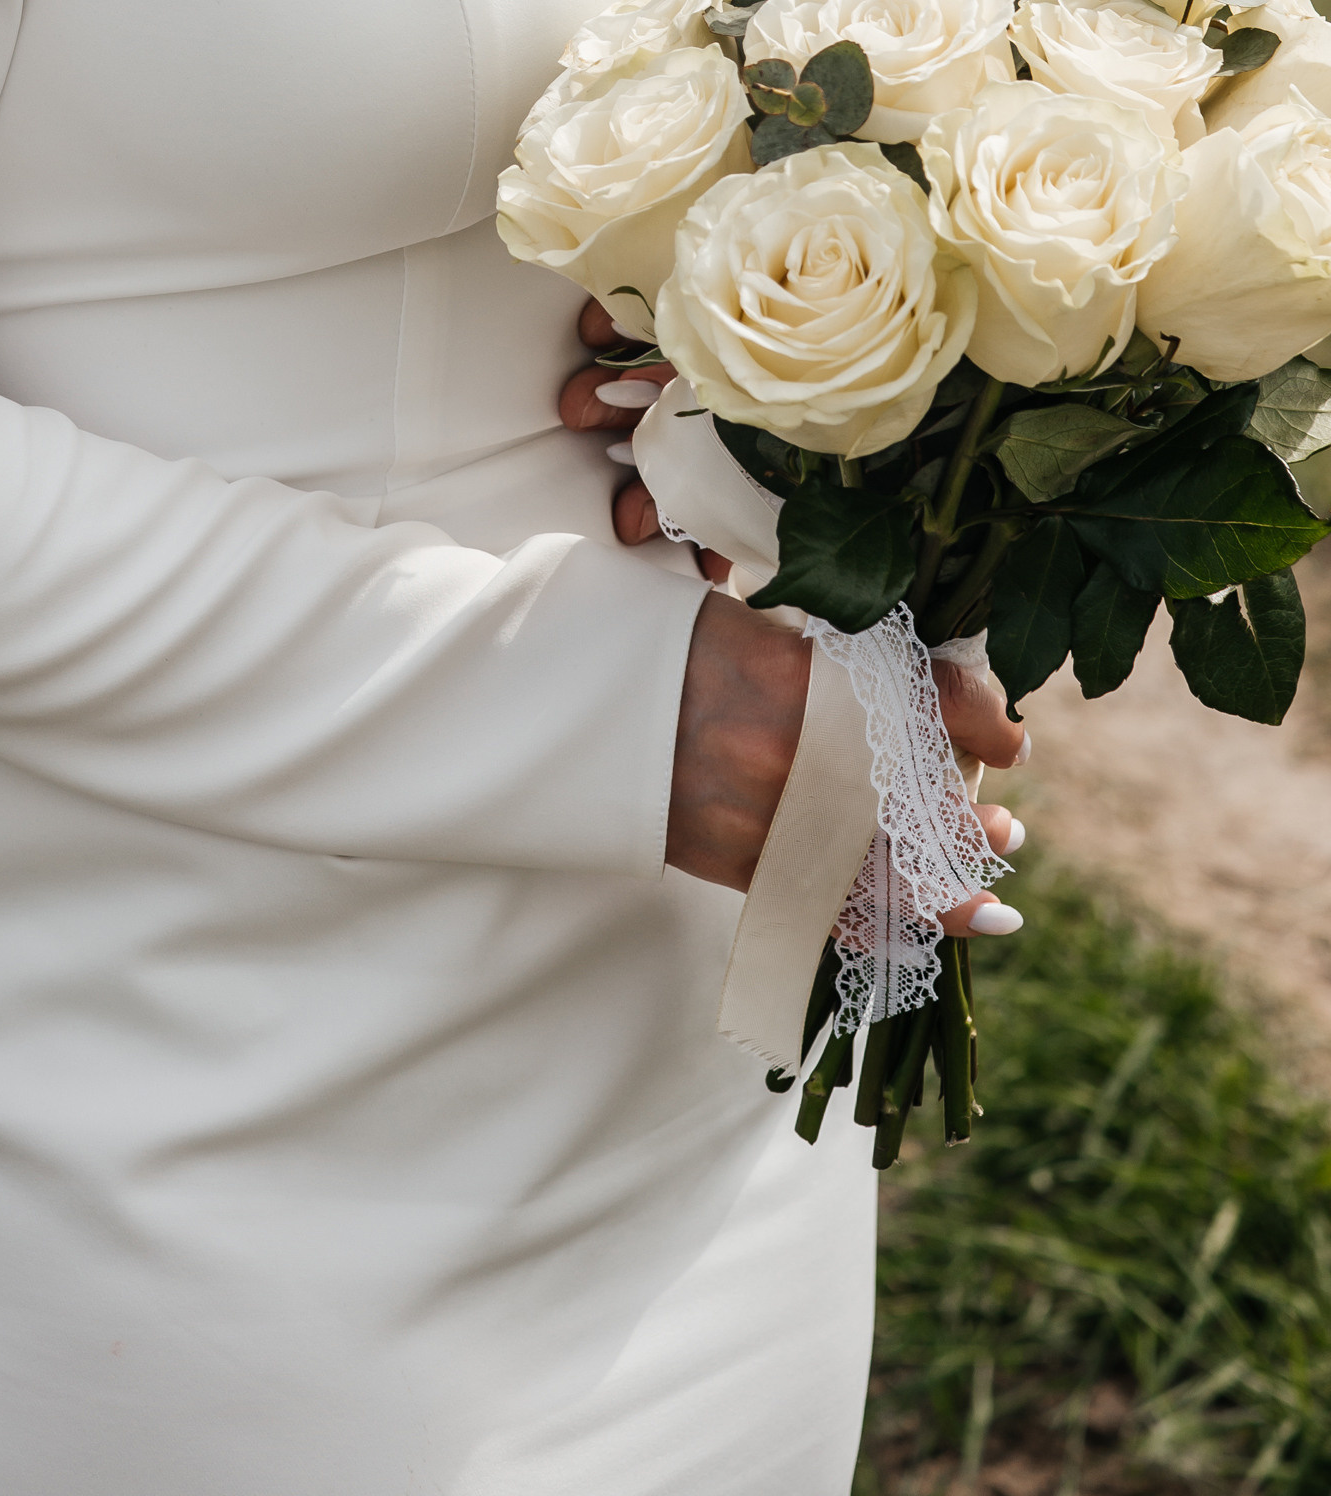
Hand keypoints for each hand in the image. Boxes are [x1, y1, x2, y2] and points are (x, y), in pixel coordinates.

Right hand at [561, 299, 1029, 911]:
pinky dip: (868, 916)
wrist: (535, 702)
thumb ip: (801, 647)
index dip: (972, 721)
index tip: (1014, 738)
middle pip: (906, 793)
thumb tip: (886, 667)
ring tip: (987, 890)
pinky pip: (814, 897)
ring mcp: (753, 811)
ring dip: (936, 882)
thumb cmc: (625, 635)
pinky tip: (908, 930)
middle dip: (963, 823)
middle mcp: (782, 747)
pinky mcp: (722, 856)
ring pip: (872, 857)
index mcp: (785, 669)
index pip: (910, 698)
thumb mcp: (724, 619)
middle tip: (1005, 832)